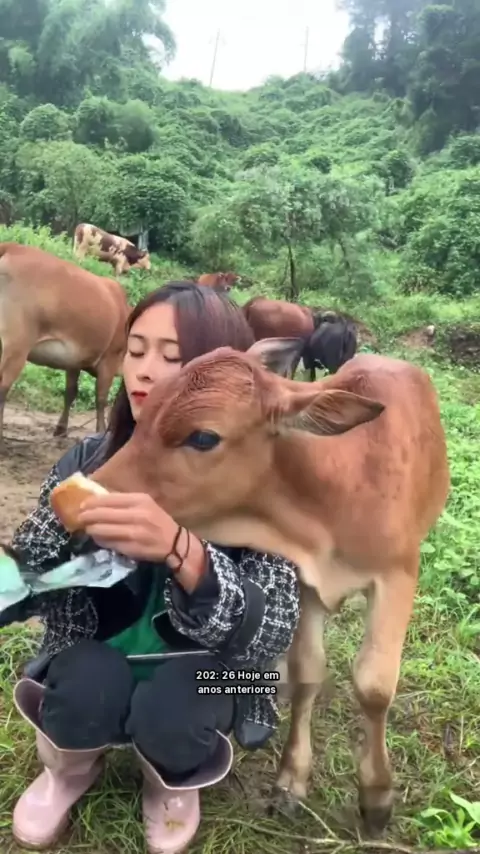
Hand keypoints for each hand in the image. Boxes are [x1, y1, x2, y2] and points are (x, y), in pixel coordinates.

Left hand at [76, 493, 206, 591]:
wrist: (175, 543)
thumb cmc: (158, 521)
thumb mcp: (145, 505)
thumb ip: (125, 502)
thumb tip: (98, 501)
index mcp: (140, 500)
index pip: (109, 499)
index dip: (93, 502)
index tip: (82, 504)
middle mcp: (137, 515)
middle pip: (103, 514)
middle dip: (88, 516)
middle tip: (80, 517)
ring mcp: (133, 532)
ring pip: (103, 529)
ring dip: (92, 529)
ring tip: (87, 528)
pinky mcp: (131, 547)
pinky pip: (109, 543)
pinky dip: (101, 540)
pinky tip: (98, 538)